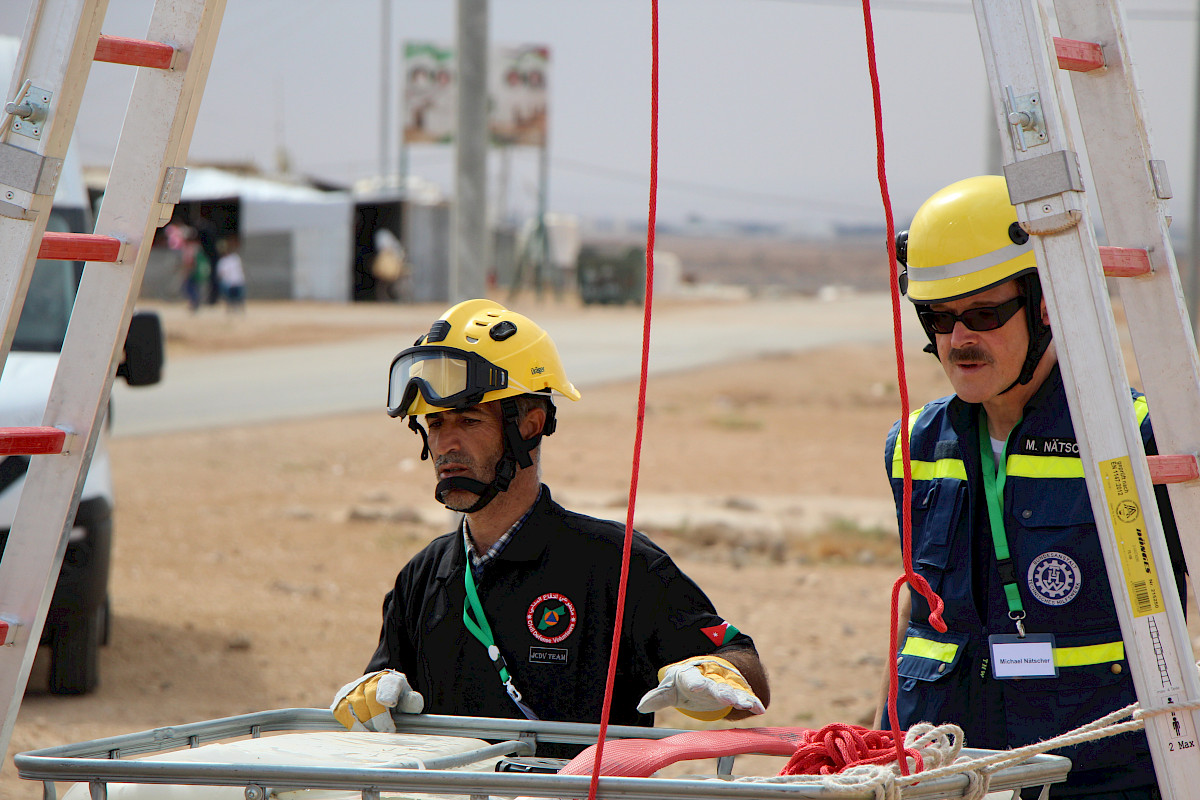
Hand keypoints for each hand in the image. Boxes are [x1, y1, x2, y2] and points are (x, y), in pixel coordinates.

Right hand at [331, 669, 423, 731]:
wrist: (377, 691)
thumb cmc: (395, 699)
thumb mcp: (407, 699)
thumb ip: (412, 702)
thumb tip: (412, 701)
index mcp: (389, 679)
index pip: (388, 684)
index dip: (387, 693)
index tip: (389, 703)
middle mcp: (369, 680)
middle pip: (371, 699)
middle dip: (379, 718)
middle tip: (386, 732)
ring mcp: (353, 688)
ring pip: (356, 706)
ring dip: (365, 723)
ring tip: (374, 734)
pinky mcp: (341, 698)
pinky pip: (342, 712)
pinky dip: (351, 724)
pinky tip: (361, 732)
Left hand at [637, 656, 764, 720]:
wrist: (706, 671)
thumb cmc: (685, 683)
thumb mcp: (670, 688)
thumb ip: (658, 697)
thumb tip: (641, 705)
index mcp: (692, 676)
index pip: (693, 678)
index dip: (695, 682)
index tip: (697, 687)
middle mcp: (711, 679)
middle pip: (716, 685)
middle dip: (722, 691)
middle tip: (726, 698)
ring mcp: (725, 685)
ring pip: (733, 690)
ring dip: (740, 697)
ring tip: (746, 704)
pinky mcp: (736, 692)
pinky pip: (746, 696)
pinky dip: (753, 702)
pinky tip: (760, 709)